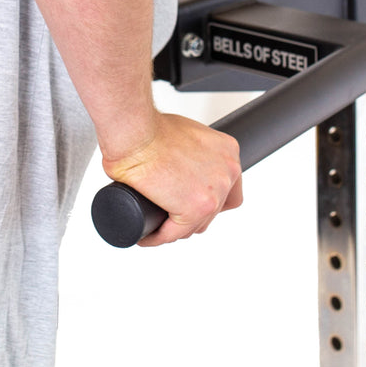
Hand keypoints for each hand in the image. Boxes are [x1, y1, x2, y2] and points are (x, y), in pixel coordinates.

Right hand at [100, 112, 242, 246]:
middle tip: (169, 213)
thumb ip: (193, 150)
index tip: (190, 201)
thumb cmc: (151, 129)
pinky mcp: (193, 209)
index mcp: (228, 152)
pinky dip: (158, 237)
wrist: (136, 132)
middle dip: (191, 215)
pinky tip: (146, 236)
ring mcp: (213, 193)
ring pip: (195, 225)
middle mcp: (227, 172)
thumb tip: (180, 166)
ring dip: (176, 228)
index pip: (229, 189)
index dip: (209, 200)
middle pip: (214, 210)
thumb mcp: (185, 134)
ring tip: (156, 225)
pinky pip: (174, 233)